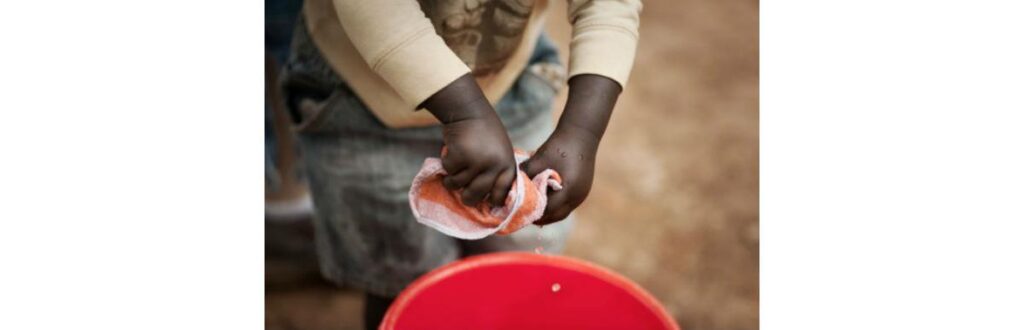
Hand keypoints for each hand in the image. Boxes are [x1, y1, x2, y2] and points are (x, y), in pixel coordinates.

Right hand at [423, 74, 517, 206]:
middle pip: (477, 195)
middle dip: (468, 199)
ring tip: (452, 172)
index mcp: (507, 165)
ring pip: (458, 184)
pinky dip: (446, 165)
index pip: (502, 193)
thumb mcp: (501, 151)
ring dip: (452, 180)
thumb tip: (490, 200)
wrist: (470, 110)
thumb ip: (497, 170)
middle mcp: (494, 165)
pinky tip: (449, 155)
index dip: (494, 201)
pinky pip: (449, 171)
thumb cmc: (486, 132)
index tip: (487, 203)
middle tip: (463, 197)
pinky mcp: (460, 156)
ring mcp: (476, 161)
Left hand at [520, 74, 622, 224]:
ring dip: (548, 212)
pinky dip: (556, 205)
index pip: (547, 211)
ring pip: (563, 212)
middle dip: (539, 217)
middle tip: (523, 215)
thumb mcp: (539, 159)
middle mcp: (578, 197)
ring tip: (532, 209)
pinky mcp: (583, 189)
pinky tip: (544, 200)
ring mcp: (582, 194)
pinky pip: (568, 204)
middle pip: (556, 216)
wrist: (582, 133)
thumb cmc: (560, 145)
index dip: (532, 213)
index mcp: (568, 191)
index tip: (518, 213)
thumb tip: (509, 186)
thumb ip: (525, 174)